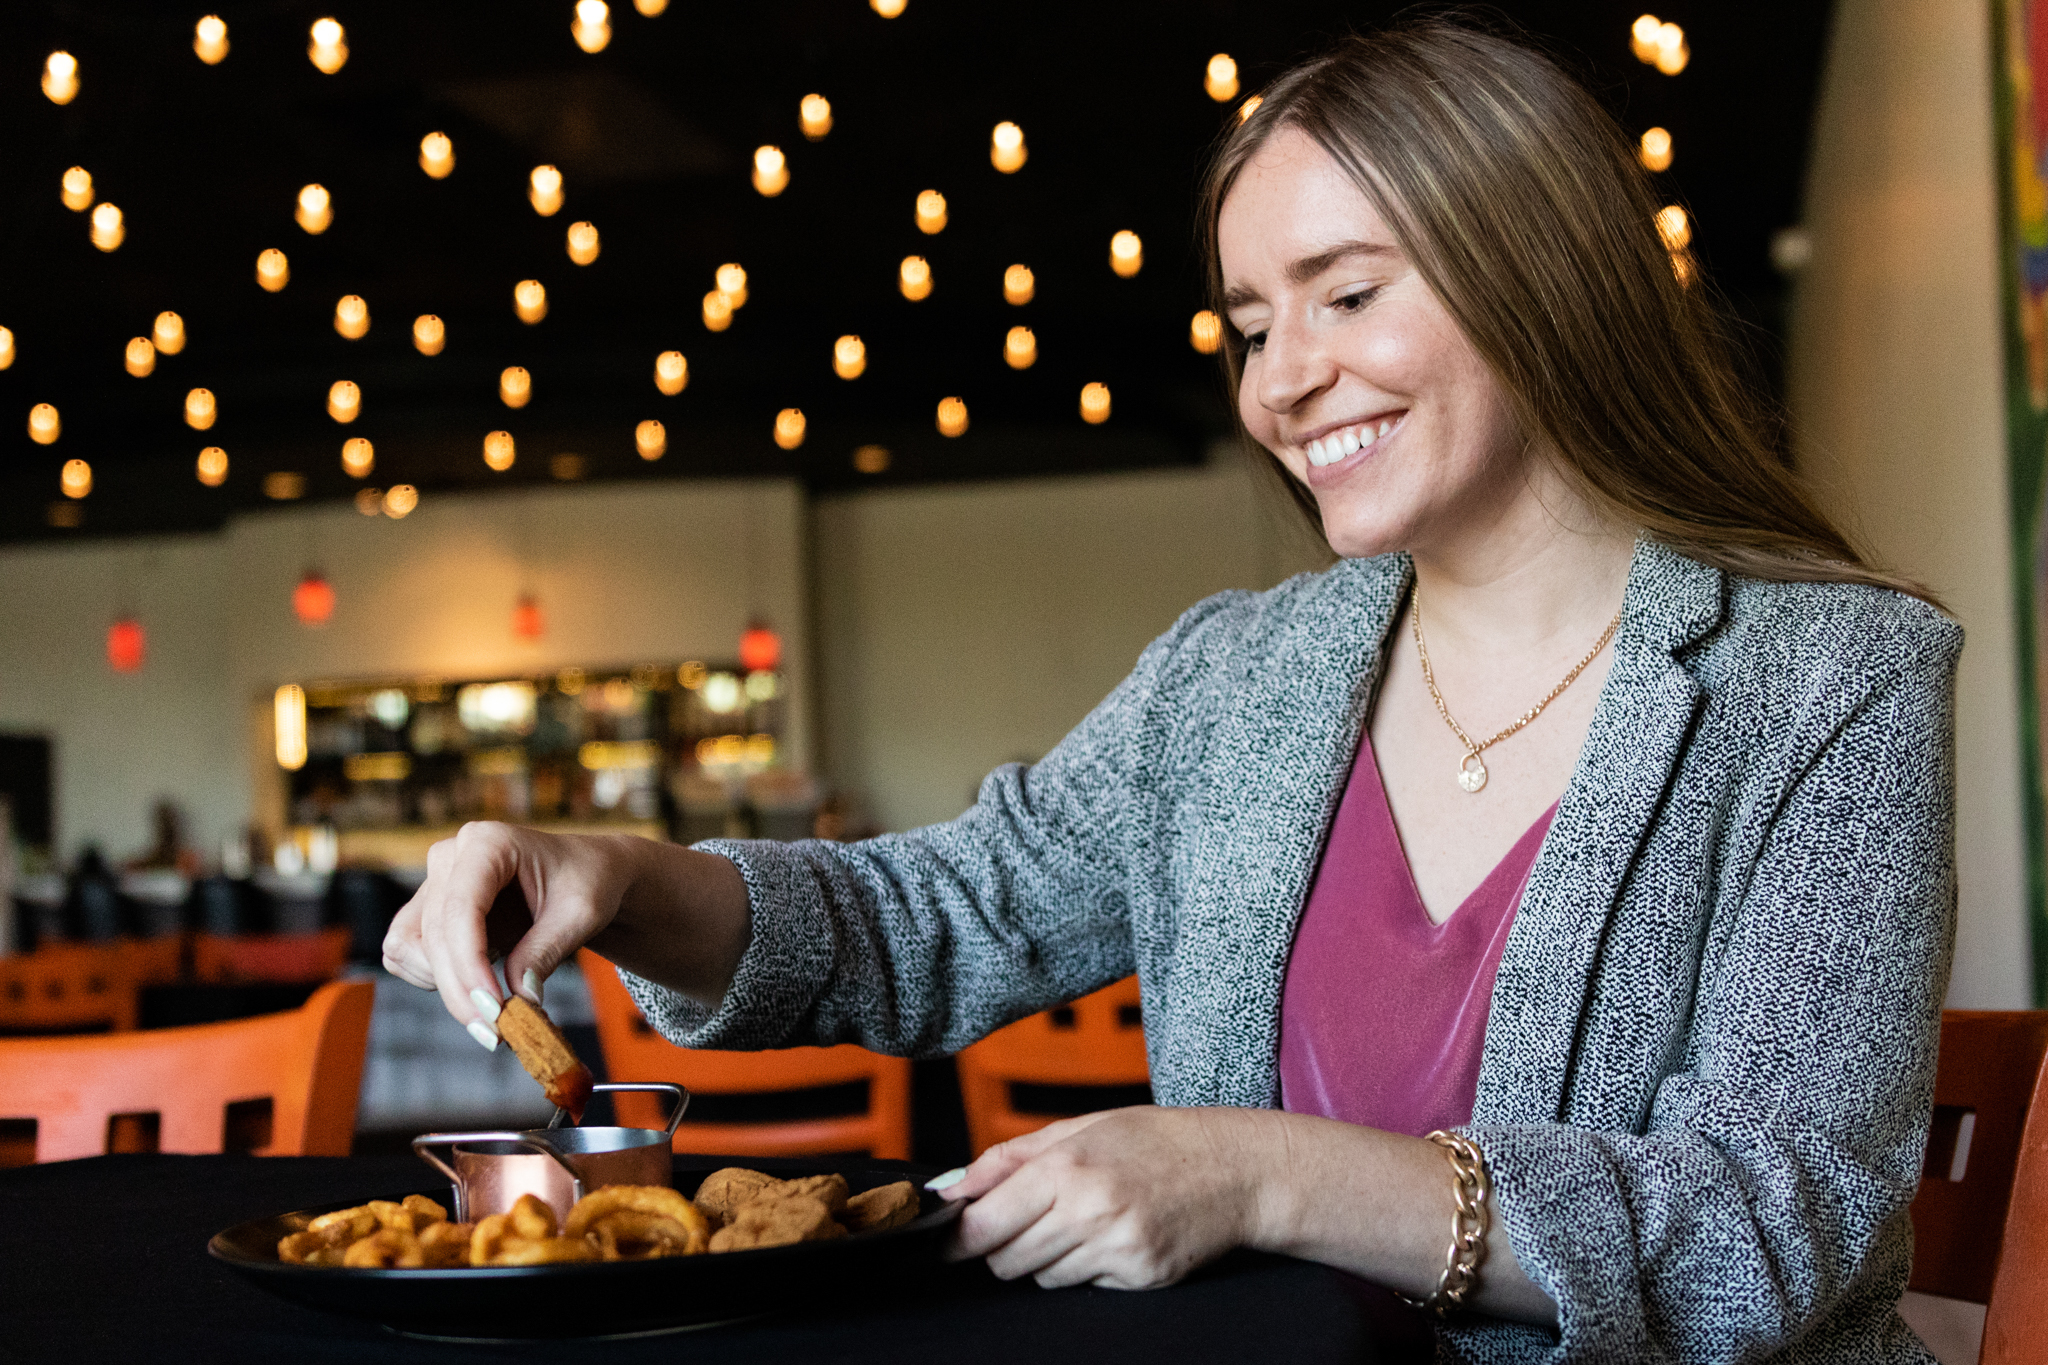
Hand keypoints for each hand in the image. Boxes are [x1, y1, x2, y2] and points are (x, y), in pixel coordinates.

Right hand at [382, 822, 643, 1034]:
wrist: (584, 875)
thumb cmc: (587, 883)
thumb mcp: (582, 914)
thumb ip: (545, 952)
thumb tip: (517, 1000)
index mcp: (489, 842)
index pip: (461, 907)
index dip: (470, 964)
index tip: (493, 1010)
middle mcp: (451, 856)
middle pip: (434, 934)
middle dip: (462, 990)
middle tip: (497, 1034)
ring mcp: (433, 882)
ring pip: (409, 946)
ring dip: (443, 986)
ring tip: (492, 1008)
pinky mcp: (426, 909)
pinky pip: (405, 952)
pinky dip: (432, 978)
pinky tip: (475, 985)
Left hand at [938, 1106, 1270, 1289]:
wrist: (1233, 1169)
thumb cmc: (1153, 1141)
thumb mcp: (1077, 1128)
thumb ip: (1007, 1159)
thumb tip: (950, 1188)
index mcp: (1066, 1168)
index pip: (984, 1223)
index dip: (958, 1236)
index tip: (951, 1239)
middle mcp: (1088, 1211)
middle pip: (1005, 1259)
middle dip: (1004, 1245)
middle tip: (1030, 1221)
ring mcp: (1116, 1249)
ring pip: (1041, 1277)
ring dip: (1047, 1257)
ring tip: (1084, 1220)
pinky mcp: (1139, 1277)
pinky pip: (1084, 1286)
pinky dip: (1088, 1267)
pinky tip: (1115, 1236)